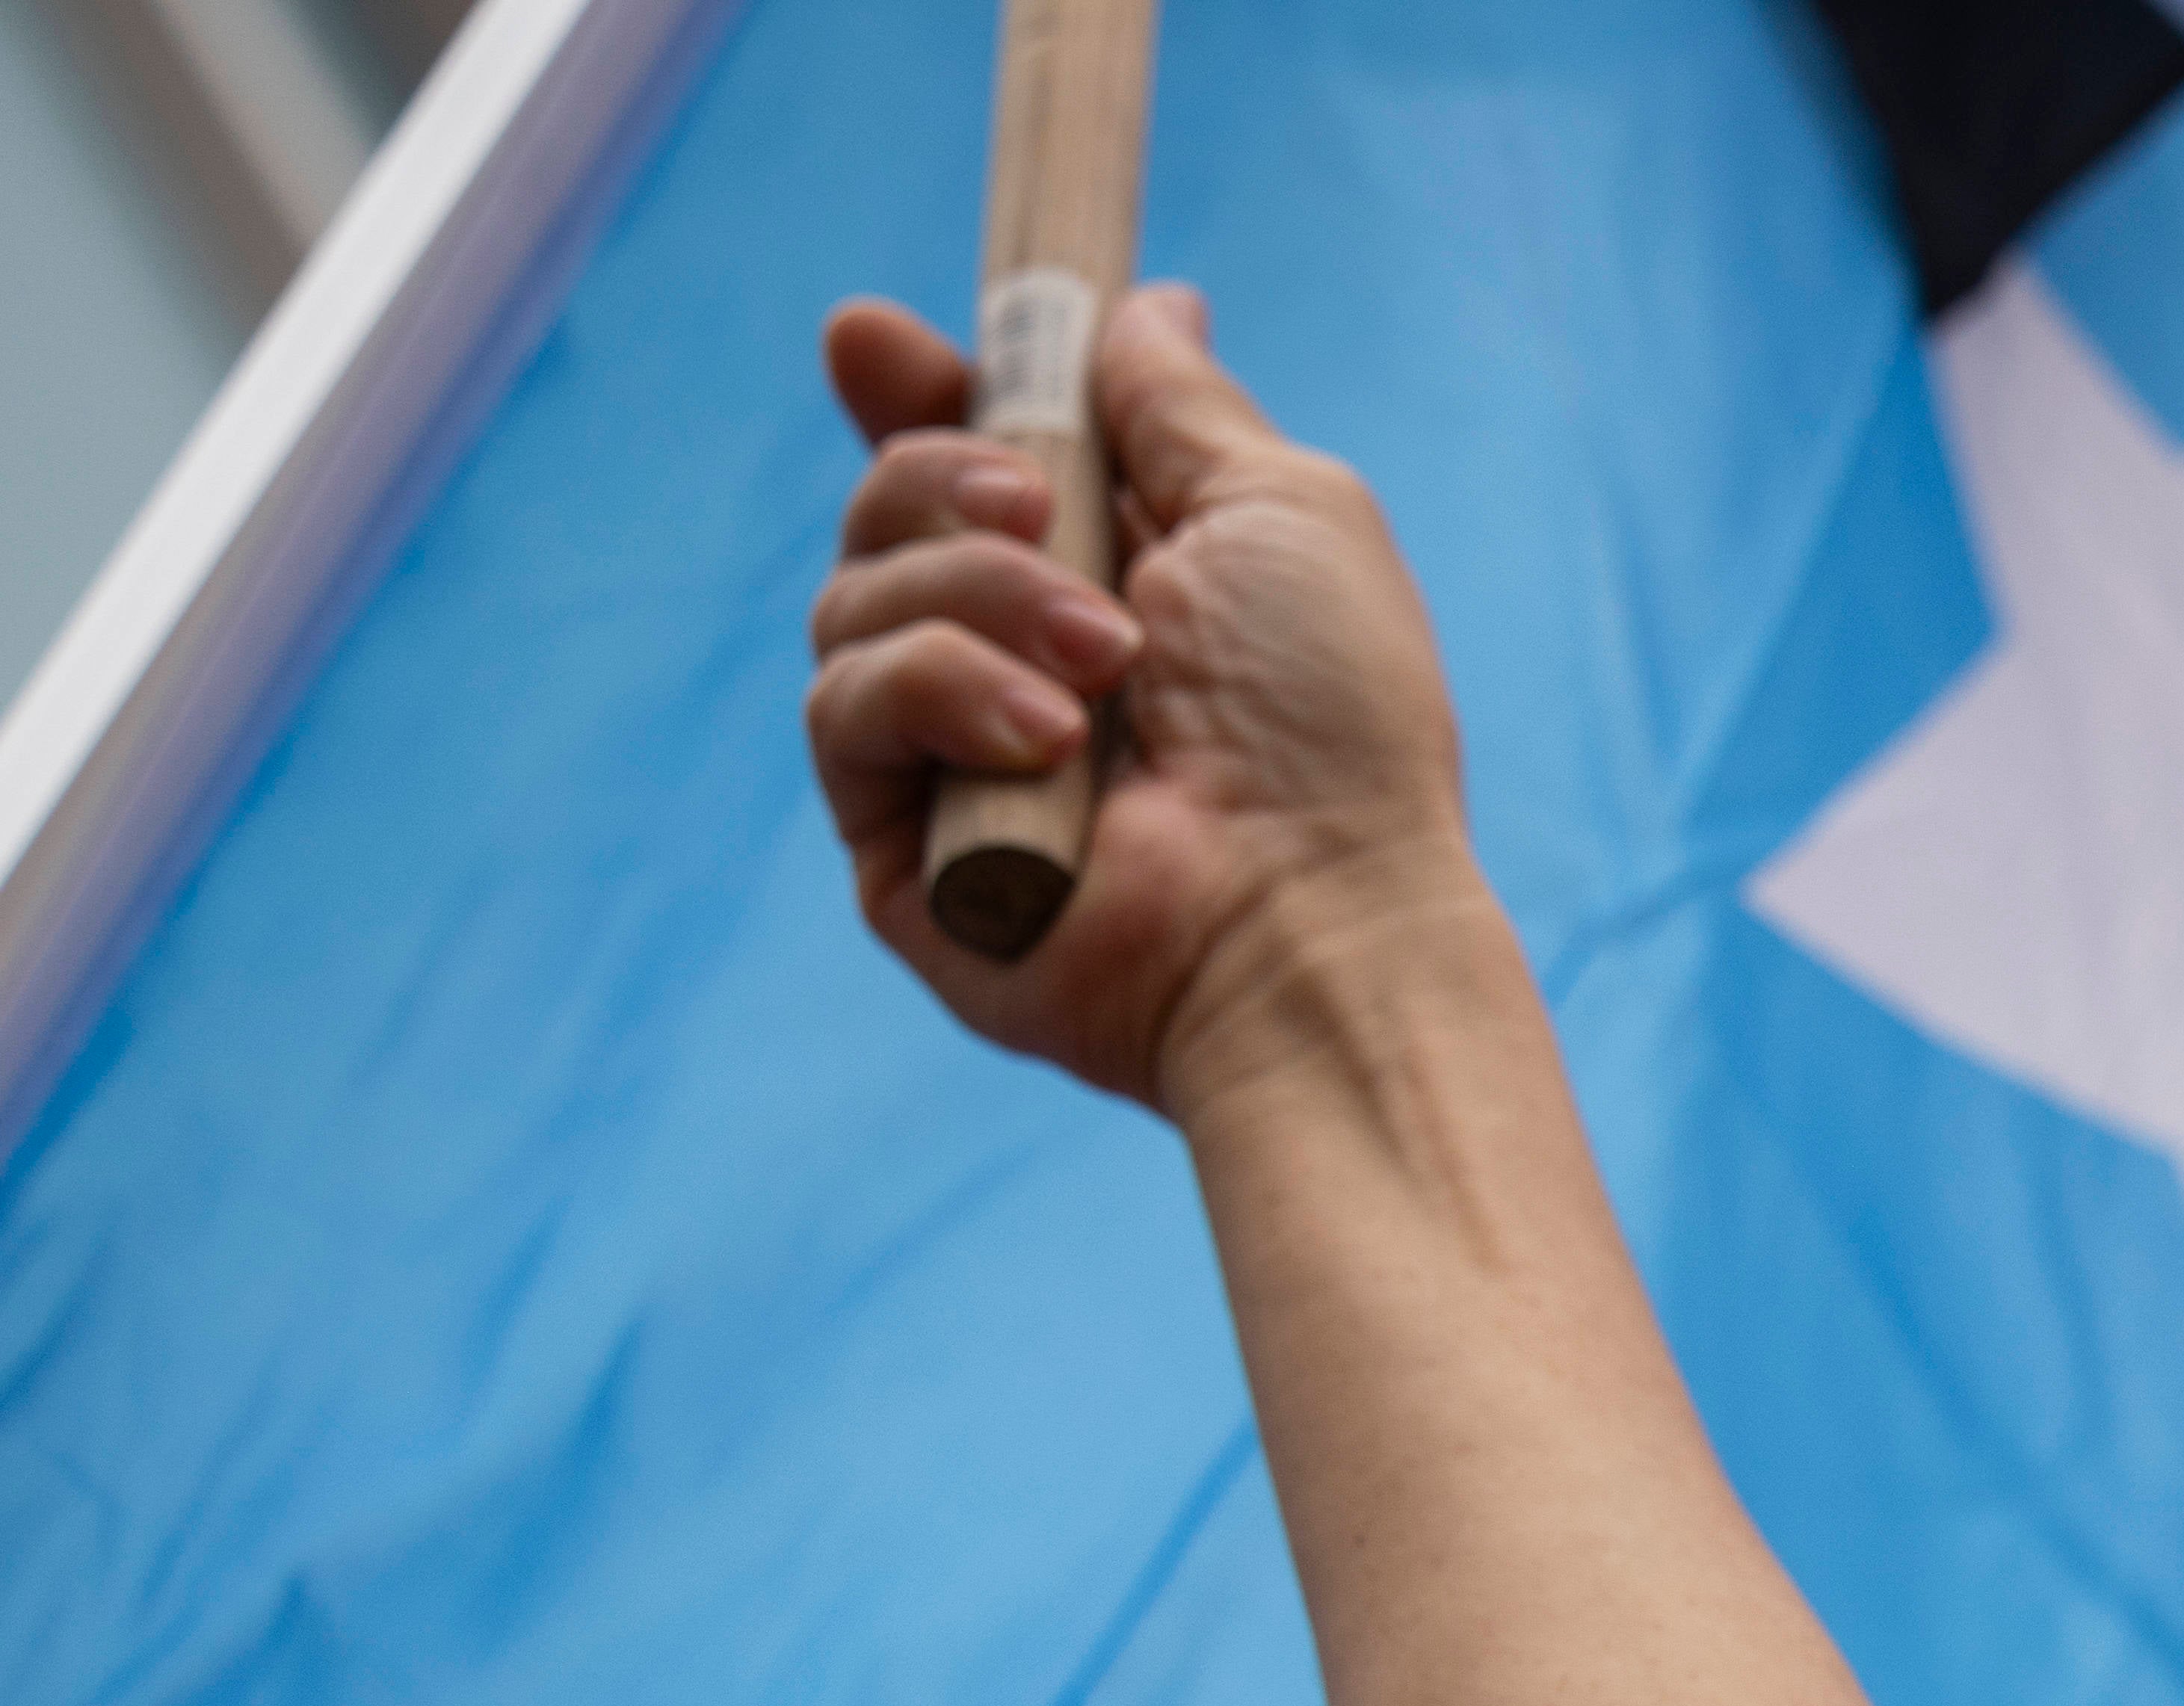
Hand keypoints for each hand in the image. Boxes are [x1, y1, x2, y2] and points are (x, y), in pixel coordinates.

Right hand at [807, 283, 1487, 1111]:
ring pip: (852, 596)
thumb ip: (1185, 409)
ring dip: (979, 596)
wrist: (1316, 915)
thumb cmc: (1333, 725)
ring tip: (1104, 662)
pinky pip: (843, 707)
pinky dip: (940, 692)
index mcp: (1106, 581)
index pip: (963, 465)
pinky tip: (1046, 739)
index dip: (913, 395)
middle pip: (882, 510)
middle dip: (938, 476)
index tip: (879, 340)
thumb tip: (1146, 305)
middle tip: (1034, 507)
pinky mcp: (899, 849)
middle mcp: (1016, 664)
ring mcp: (948, 758)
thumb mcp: (1278, 512)